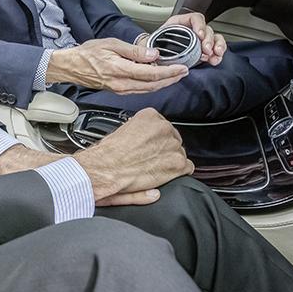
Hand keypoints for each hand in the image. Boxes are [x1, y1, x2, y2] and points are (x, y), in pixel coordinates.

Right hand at [46, 37, 187, 93]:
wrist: (71, 67)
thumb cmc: (88, 54)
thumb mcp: (111, 45)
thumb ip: (134, 51)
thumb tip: (154, 55)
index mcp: (121, 71)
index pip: (152, 74)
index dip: (170, 72)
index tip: (182, 68)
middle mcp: (122, 84)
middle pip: (153, 85)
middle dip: (171, 79)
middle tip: (183, 72)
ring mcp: (120, 89)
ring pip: (148, 90)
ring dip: (163, 83)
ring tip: (174, 76)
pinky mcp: (118, 90)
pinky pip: (140, 90)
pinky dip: (152, 85)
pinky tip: (157, 79)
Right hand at [73, 108, 193, 205]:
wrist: (104, 170)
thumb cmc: (107, 154)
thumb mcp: (122, 129)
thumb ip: (139, 127)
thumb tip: (144, 133)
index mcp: (150, 116)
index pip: (162, 125)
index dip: (156, 138)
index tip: (150, 145)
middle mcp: (163, 127)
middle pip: (172, 139)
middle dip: (164, 149)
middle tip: (150, 159)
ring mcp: (172, 146)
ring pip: (180, 153)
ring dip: (170, 161)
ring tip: (154, 168)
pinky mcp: (177, 164)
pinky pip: (188, 167)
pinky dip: (179, 173)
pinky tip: (165, 175)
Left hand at [145, 12, 226, 65]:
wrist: (154, 59)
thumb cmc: (152, 49)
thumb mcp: (151, 42)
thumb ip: (154, 43)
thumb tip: (153, 50)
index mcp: (179, 24)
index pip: (194, 18)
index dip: (198, 25)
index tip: (199, 35)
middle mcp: (191, 30)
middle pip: (206, 29)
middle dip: (209, 39)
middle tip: (206, 49)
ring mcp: (199, 41)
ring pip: (214, 38)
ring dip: (217, 46)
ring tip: (215, 55)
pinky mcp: (203, 52)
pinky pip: (216, 49)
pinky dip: (218, 55)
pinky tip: (215, 59)